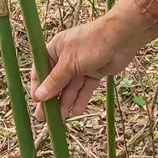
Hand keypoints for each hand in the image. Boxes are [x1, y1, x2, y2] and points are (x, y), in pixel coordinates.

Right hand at [30, 0, 157, 119]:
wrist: (121, 38)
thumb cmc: (92, 43)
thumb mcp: (69, 63)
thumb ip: (55, 81)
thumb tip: (39, 96)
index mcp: (55, 50)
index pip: (41, 71)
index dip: (38, 87)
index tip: (37, 103)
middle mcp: (66, 58)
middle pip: (56, 82)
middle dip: (52, 99)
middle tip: (45, 117)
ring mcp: (80, 66)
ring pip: (71, 87)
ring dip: (66, 102)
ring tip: (61, 119)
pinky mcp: (94, 72)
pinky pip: (84, 88)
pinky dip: (81, 98)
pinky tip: (77, 111)